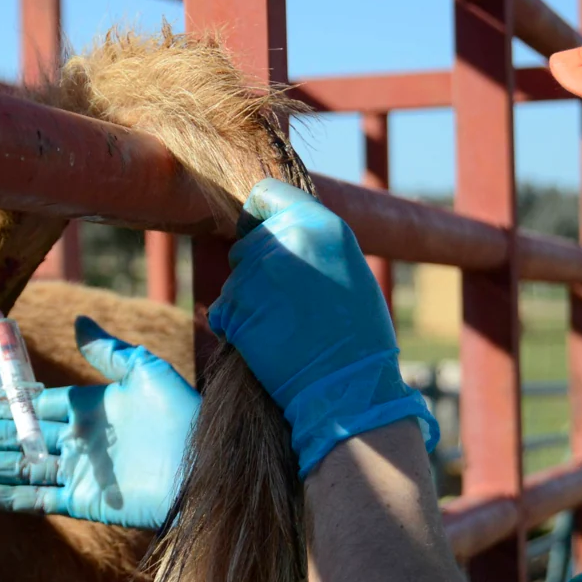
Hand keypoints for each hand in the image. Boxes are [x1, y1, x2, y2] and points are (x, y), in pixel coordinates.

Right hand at [0, 316, 199, 529]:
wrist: (207, 467)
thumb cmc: (183, 416)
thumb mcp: (145, 372)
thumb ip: (107, 351)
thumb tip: (78, 321)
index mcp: (90, 408)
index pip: (35, 405)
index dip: (2, 405)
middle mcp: (79, 441)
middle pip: (20, 437)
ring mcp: (80, 473)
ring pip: (21, 467)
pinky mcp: (85, 501)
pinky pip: (39, 498)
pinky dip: (9, 495)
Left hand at [209, 178, 437, 476]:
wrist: (348, 387)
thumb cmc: (357, 335)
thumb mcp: (348, 268)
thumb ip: (311, 241)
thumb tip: (275, 227)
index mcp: (319, 225)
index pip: (264, 195)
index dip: (257, 217)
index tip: (259, 234)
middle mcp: (285, 243)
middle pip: (246, 244)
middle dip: (257, 270)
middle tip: (287, 303)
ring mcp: (256, 278)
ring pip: (233, 281)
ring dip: (247, 301)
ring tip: (284, 327)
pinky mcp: (236, 312)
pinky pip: (223, 312)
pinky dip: (236, 327)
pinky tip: (266, 343)